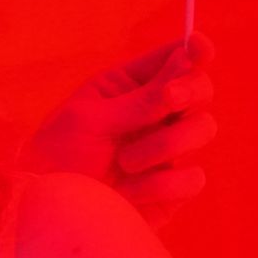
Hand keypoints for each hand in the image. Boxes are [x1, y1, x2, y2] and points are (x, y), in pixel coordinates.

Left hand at [25, 33, 216, 227]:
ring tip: (125, 162)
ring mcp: (168, 149)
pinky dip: (161, 185)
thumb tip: (185, 64)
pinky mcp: (173, 187)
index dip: (195, 50)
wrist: (53, 210)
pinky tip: (129, 192)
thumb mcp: (91, 120)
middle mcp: (155, 113)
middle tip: (170, 99)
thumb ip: (140, 99)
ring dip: (165, 144)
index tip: (199, 47)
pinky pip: (193, 178)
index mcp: (129, 86)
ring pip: (203, 129)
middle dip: (190, 92)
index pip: (173, 59)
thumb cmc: (58, 155)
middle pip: (201, 90)